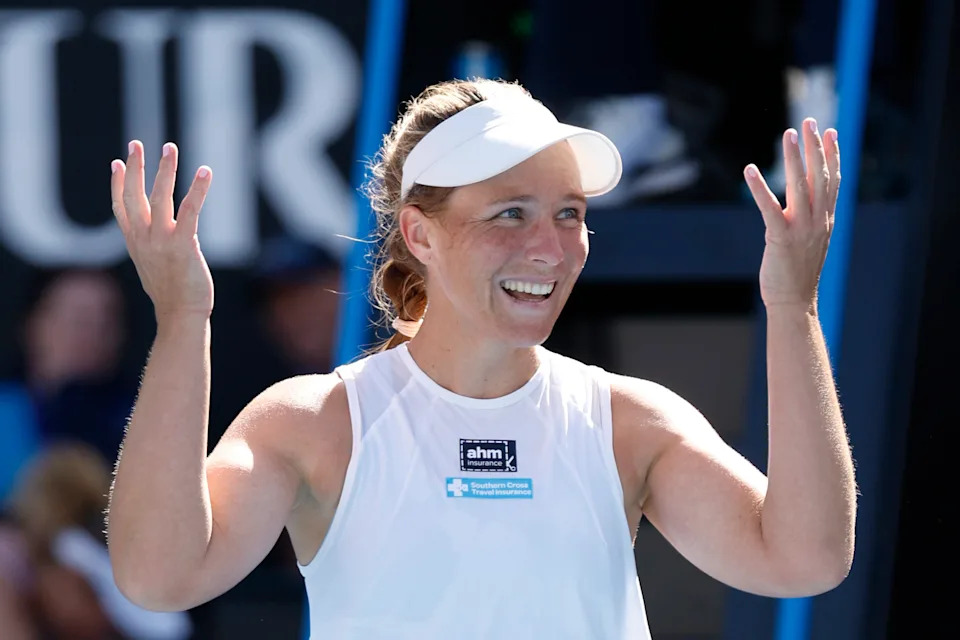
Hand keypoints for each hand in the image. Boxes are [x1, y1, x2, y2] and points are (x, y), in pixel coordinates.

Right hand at [111, 141, 213, 321]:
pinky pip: (189, 210)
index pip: (121, 207)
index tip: (117, 163)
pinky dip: (197, 189)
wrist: (180, 314)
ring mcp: (161, 241)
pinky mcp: (182, 244)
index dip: (118, 184)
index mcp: (135, 243)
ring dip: (164, 170)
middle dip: (135, 168)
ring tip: (169, 147)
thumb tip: (155, 240)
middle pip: (134, 196)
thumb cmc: (171, 294)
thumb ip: (151, 248)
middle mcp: (143, 238)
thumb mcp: (152, 267)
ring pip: (159, 197)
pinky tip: (204, 172)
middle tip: (136, 143)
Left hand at [744, 118, 840, 312]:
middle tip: (809, 121)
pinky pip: (769, 207)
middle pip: (820, 176)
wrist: (794, 302)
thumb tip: (802, 204)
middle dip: (815, 147)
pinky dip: (759, 187)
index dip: (832, 155)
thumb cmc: (797, 273)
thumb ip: (810, 220)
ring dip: (794, 158)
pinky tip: (750, 170)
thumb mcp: (810, 241)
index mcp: (826, 220)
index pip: (833, 181)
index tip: (831, 132)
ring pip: (801, 186)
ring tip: (789, 134)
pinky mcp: (781, 237)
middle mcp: (818, 221)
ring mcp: (802, 229)